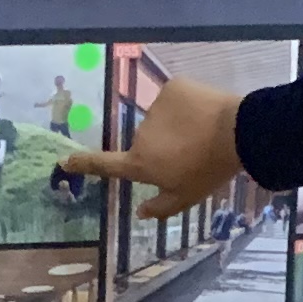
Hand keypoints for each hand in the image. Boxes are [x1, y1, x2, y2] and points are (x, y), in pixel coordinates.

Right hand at [60, 77, 244, 219]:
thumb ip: (160, 208)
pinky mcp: (172, 88)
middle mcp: (141, 135)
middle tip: (191, 153)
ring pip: (161, 119)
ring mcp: (155, 109)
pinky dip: (185, 105)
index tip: (64, 159)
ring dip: (176, 125)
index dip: (84, 163)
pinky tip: (203, 113)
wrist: (238, 133)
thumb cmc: (210, 170)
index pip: (106, 165)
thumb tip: (140, 213)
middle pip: (147, 141)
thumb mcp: (187, 198)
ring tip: (202, 132)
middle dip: (163, 146)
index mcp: (142, 163)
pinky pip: (174, 99)